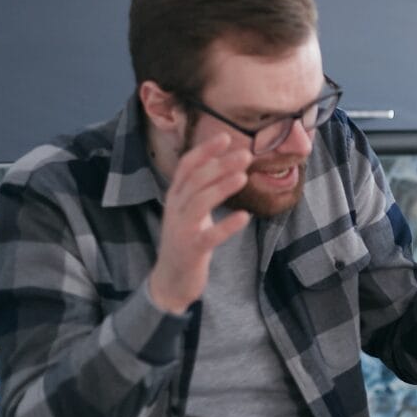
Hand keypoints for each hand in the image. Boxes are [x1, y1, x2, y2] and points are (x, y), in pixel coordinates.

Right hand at [148, 134, 252, 313]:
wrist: (171, 280)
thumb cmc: (187, 241)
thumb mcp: (191, 211)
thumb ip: (202, 189)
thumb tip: (225, 163)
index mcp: (176, 197)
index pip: (187, 166)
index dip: (205, 150)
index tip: (226, 136)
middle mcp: (175, 209)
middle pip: (196, 180)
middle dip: (220, 164)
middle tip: (246, 154)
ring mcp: (181, 229)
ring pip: (199, 202)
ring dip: (222, 187)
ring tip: (244, 176)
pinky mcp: (192, 250)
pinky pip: (209, 236)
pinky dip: (227, 226)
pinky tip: (245, 217)